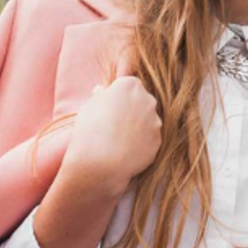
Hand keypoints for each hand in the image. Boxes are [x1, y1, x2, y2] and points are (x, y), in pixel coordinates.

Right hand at [61, 56, 162, 193]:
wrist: (99, 162)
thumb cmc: (89, 130)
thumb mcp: (89, 107)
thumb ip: (100, 96)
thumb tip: (102, 90)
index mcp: (130, 85)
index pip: (129, 85)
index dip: (118, 97)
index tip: (109, 108)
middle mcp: (148, 100)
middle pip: (141, 101)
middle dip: (131, 110)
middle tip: (114, 125)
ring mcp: (155, 121)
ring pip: (147, 121)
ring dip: (137, 127)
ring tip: (118, 141)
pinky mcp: (158, 140)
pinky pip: (149, 139)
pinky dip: (141, 143)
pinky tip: (125, 151)